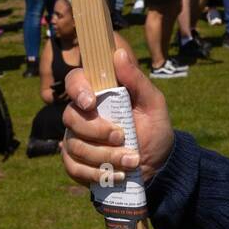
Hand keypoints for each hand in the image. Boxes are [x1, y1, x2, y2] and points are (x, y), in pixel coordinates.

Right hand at [61, 49, 174, 186]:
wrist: (158, 164)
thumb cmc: (154, 128)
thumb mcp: (153, 103)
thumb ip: (136, 80)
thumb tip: (118, 53)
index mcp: (99, 93)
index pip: (74, 81)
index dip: (77, 90)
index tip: (91, 102)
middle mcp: (82, 114)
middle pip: (70, 116)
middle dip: (97, 130)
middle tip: (122, 137)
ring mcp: (76, 139)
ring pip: (74, 145)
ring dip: (105, 156)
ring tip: (131, 161)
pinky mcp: (75, 163)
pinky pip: (73, 168)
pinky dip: (96, 174)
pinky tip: (118, 174)